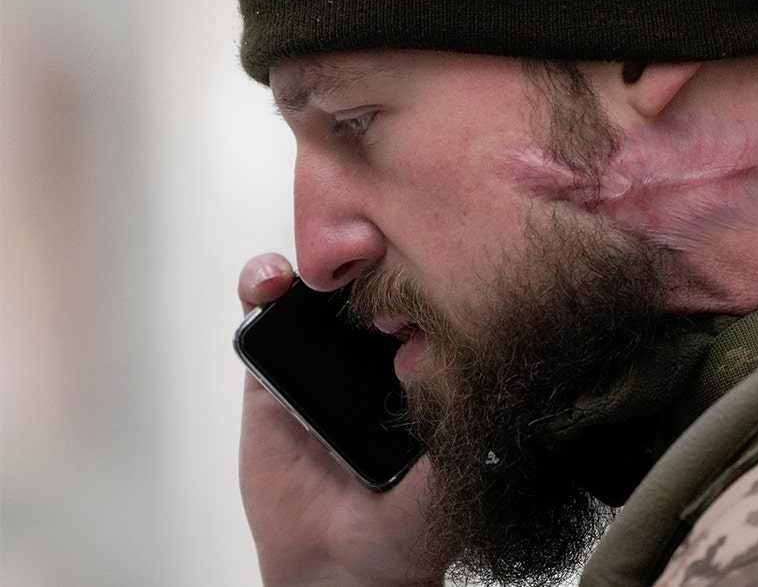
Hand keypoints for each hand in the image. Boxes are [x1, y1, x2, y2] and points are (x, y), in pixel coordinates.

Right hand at [237, 254, 447, 585]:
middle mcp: (380, 358)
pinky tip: (269, 283)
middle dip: (367, 256)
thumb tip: (442, 362)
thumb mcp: (446, 486)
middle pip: (372, 285)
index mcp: (431, 372)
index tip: (418, 255)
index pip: (430, 304)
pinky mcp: (272, 377)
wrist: (334, 569)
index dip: (423, 273)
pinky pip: (263, 321)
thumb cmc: (404, 531)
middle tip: (363, 248)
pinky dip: (261, 289)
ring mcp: (326, 362)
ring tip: (309, 265)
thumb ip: (451, 434)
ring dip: (312, 264)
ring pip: (317, 293)